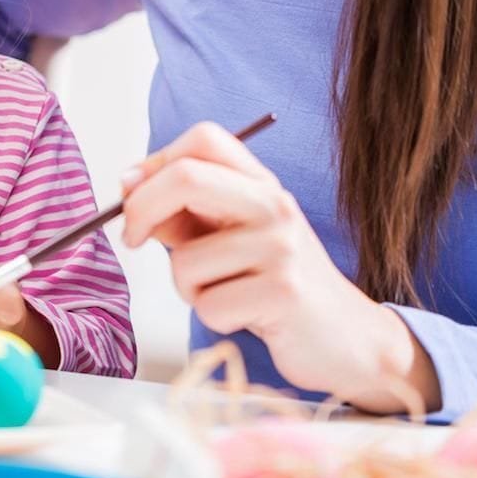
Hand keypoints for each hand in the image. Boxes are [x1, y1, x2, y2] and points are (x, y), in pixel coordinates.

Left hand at [121, 122, 438, 413]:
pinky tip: (246, 317)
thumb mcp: (231, 238)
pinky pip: (207, 305)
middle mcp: (275, 205)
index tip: (133, 194)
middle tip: (133, 238)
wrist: (346, 338)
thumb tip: (129, 188)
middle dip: (141, 209)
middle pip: (186, 178)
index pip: (204, 138)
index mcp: (261, 184)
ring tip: (226, 294)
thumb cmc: (276, 286)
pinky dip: (213, 317)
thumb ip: (184, 213)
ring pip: (185, 261)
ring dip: (187, 288)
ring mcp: (282, 247)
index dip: (155, 162)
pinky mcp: (284, 293)